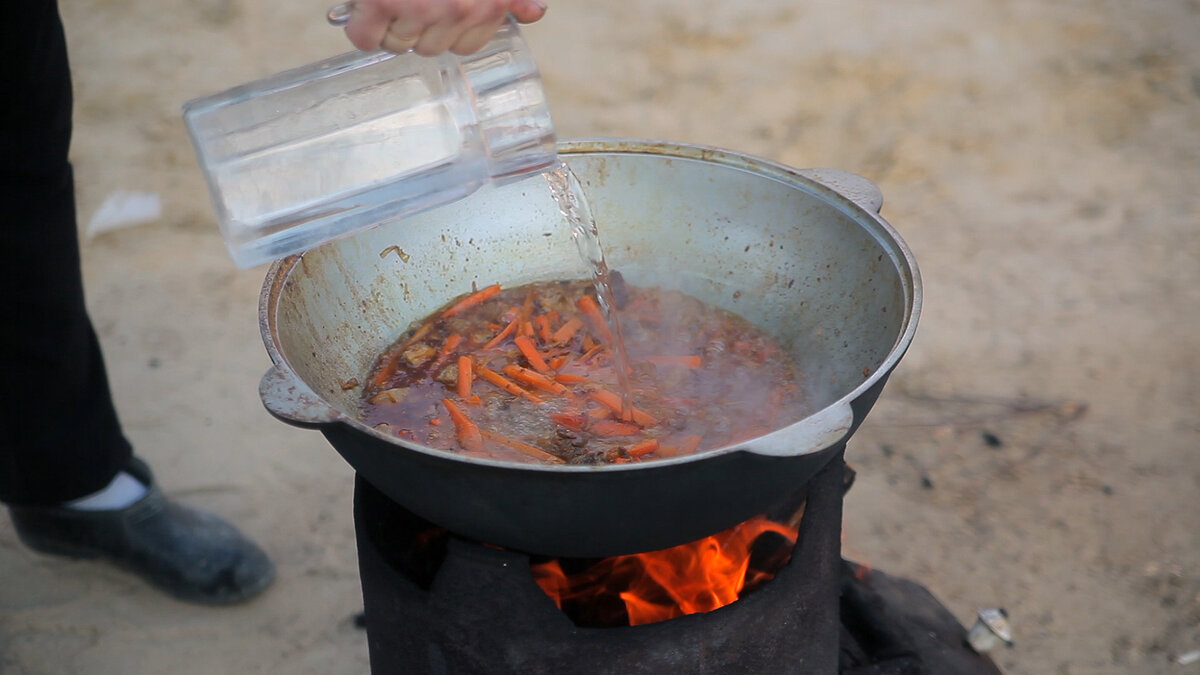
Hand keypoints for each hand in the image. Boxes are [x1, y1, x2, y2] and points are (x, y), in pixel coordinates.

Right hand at [342, 0, 547, 55]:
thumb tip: (535, 13)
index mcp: (487, 2)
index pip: (465, 47)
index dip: (445, 31)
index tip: (432, 12)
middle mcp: (459, 10)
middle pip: (430, 49)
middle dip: (415, 28)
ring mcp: (420, 9)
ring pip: (397, 45)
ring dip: (386, 26)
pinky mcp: (383, 2)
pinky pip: (365, 37)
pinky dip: (359, 27)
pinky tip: (363, 8)